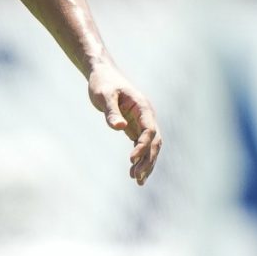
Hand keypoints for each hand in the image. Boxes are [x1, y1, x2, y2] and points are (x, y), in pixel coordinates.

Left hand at [87, 61, 162, 185]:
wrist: (103, 74)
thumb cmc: (103, 83)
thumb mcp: (104, 96)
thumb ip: (111, 112)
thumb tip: (119, 127)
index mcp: (143, 107)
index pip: (149, 131)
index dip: (142, 146)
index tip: (130, 160)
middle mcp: (147, 116)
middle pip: (154, 142)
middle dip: (148, 160)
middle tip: (136, 177)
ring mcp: (143, 122)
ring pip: (151, 146)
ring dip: (146, 163)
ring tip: (137, 181)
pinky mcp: (135, 127)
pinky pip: (142, 146)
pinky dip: (140, 159)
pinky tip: (134, 173)